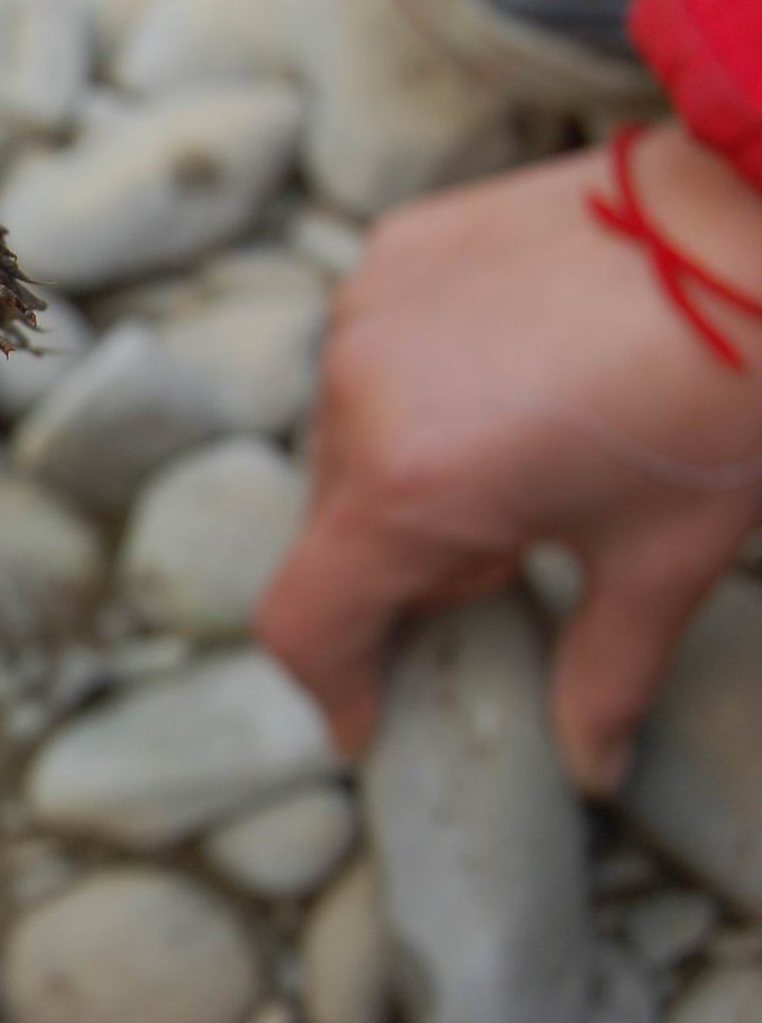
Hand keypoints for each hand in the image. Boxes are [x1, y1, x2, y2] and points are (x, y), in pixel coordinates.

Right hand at [259, 122, 761, 794]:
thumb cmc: (724, 394)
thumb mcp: (664, 556)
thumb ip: (604, 675)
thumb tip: (590, 771)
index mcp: (410, 490)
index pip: (303, 621)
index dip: (331, 684)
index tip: (372, 714)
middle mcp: (356, 397)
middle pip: (336, 528)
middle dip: (407, 564)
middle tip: (518, 554)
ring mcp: (365, 311)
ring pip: (351, 437)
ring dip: (411, 470)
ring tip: (527, 447)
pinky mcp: (394, 251)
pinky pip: (372, 351)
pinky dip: (419, 385)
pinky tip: (513, 371)